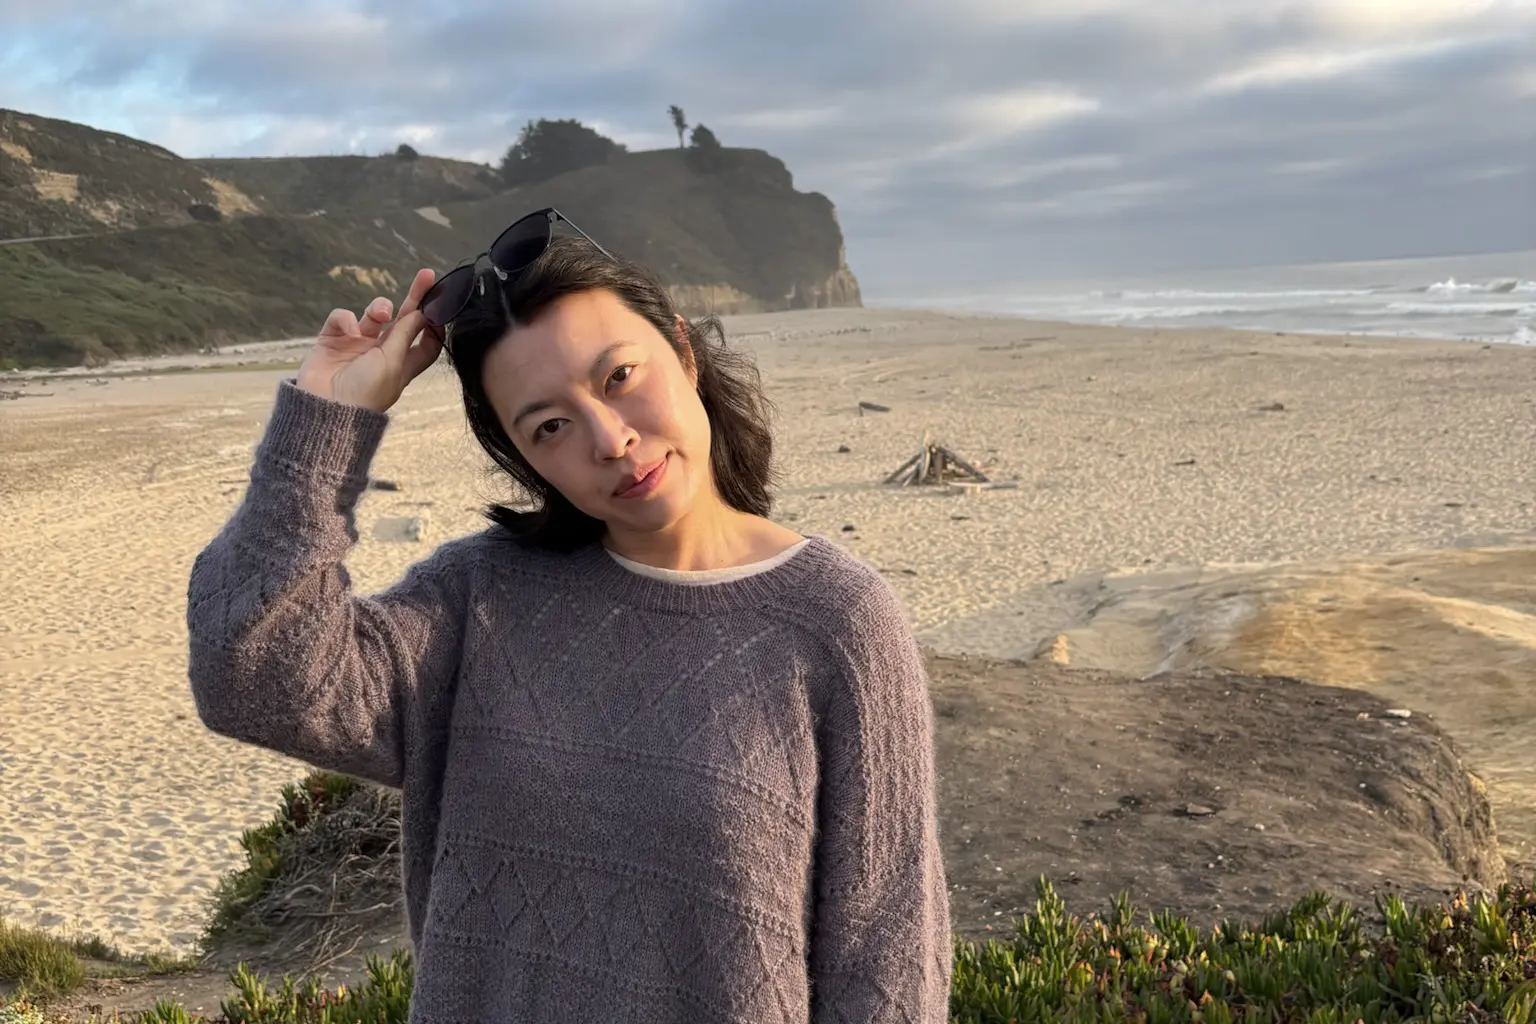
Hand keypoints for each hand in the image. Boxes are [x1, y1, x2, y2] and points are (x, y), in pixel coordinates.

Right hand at [295, 268, 441, 413]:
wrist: (325, 409)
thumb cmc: (366, 392)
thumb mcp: (393, 362)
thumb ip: (406, 334)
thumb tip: (424, 312)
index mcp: (402, 364)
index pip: (426, 342)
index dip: (435, 326)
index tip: (442, 308)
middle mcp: (382, 352)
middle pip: (405, 320)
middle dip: (416, 298)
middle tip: (428, 275)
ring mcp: (357, 344)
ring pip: (374, 314)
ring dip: (380, 307)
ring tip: (382, 314)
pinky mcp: (332, 339)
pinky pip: (342, 317)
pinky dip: (346, 319)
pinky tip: (350, 332)